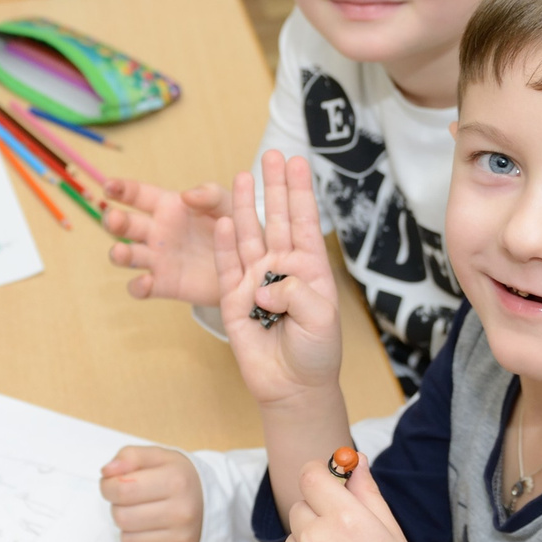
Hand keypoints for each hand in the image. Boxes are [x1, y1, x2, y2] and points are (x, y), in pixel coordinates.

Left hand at [100, 446, 200, 541]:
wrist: (216, 505)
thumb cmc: (180, 479)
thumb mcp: (159, 457)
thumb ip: (130, 457)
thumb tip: (107, 472)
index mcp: (176, 481)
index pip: (122, 489)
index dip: (108, 486)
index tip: (113, 485)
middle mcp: (182, 512)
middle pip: (121, 517)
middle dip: (119, 507)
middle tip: (132, 502)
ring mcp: (182, 539)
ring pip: (127, 540)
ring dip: (129, 528)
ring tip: (145, 516)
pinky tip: (154, 533)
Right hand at [102, 175, 230, 303]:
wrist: (249, 266)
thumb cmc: (235, 227)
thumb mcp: (227, 204)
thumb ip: (210, 195)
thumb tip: (186, 195)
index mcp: (167, 207)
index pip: (137, 195)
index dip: (121, 189)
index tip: (109, 186)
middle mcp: (156, 232)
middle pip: (125, 225)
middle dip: (115, 221)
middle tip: (116, 220)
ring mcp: (158, 260)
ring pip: (127, 256)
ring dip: (119, 254)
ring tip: (122, 252)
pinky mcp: (165, 285)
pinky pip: (142, 287)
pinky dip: (138, 286)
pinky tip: (145, 283)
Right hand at [212, 151, 343, 408]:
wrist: (292, 386)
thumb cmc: (315, 352)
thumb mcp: (320, 317)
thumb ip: (295, 292)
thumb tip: (260, 284)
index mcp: (310, 267)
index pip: (304, 221)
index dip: (300, 191)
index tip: (298, 161)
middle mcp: (282, 267)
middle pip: (275, 218)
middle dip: (273, 187)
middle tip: (270, 154)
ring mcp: (255, 280)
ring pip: (249, 235)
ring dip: (244, 207)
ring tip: (241, 176)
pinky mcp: (232, 298)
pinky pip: (227, 266)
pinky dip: (224, 245)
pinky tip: (222, 221)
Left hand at [276, 450, 450, 541]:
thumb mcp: (393, 537)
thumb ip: (368, 494)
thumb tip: (354, 462)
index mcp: (346, 518)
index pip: (310, 475)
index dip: (321, 479)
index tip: (330, 489)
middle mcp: (315, 538)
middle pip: (300, 506)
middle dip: (318, 515)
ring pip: (294, 539)